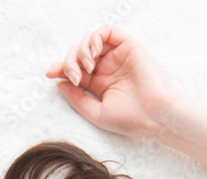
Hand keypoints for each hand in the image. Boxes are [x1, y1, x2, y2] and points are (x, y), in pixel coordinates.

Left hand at [45, 25, 184, 139]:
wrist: (156, 116)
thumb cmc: (131, 119)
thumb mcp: (96, 113)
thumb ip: (77, 99)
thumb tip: (58, 84)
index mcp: (99, 83)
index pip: (74, 69)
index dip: (60, 68)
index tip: (50, 73)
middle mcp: (107, 67)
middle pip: (78, 54)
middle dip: (69, 62)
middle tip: (74, 76)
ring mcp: (117, 56)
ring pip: (89, 41)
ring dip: (80, 50)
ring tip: (86, 67)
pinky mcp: (128, 45)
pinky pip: (106, 31)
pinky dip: (94, 38)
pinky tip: (92, 54)